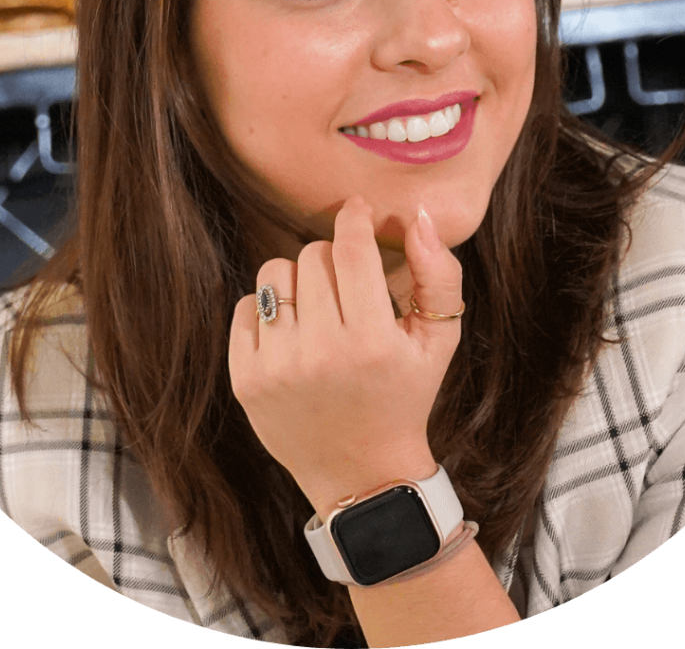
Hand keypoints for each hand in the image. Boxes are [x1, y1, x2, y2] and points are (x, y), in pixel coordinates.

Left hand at [228, 194, 462, 516]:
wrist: (361, 474)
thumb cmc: (405, 396)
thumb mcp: (439, 341)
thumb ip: (438, 275)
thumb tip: (418, 217)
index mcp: (372, 342)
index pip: (352, 250)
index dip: (354, 218)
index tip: (356, 210)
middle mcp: (322, 354)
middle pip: (312, 256)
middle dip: (333, 258)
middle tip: (347, 284)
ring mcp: (278, 369)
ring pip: (274, 274)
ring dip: (297, 279)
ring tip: (318, 305)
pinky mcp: (246, 381)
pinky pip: (245, 307)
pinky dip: (267, 309)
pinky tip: (293, 332)